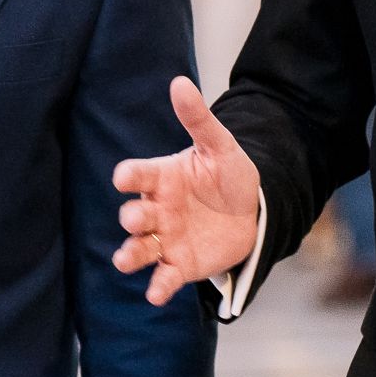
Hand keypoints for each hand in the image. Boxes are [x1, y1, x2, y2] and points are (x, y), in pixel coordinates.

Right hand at [111, 76, 262, 307]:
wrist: (251, 214)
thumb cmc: (228, 177)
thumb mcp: (220, 147)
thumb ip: (199, 119)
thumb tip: (179, 82)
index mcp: (161, 178)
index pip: (137, 175)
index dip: (128, 176)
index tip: (124, 178)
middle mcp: (156, 210)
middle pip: (134, 215)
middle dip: (131, 218)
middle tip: (134, 218)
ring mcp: (166, 239)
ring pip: (139, 249)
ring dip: (129, 255)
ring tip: (124, 261)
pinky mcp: (179, 264)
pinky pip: (164, 277)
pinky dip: (158, 286)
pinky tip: (156, 294)